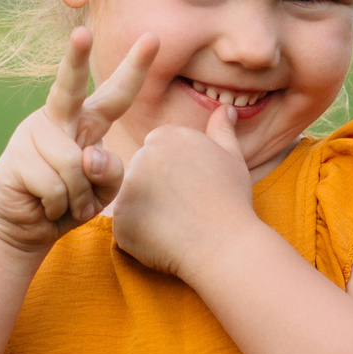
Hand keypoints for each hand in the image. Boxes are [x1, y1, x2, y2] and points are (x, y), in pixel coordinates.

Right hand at [0, 28, 155, 256]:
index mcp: (87, 121)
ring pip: (75, 165)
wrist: (22, 227)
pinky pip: (55, 186)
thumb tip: (87, 155)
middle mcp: (59, 118)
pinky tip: (44, 206)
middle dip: (75, 58)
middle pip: (69, 86)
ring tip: (63, 202)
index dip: (135, 68)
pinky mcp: (15, 157)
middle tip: (81, 32)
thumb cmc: (68, 202)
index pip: (116, 93)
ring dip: (77, 197)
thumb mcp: (103, 191)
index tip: (152, 38)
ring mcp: (33, 134)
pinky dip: (58, 206)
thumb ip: (110, 173)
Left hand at [109, 98, 260, 279]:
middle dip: (157, 191)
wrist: (225, 244)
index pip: (156, 151)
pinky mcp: (120, 219)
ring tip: (177, 225)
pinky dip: (141, 237)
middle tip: (185, 208)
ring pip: (132, 201)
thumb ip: (222, 130)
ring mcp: (127, 187)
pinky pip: (126, 228)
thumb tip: (227, 109)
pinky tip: (166, 240)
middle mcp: (142, 155)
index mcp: (166, 136)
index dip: (174, 174)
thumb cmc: (231, 200)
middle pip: (141, 175)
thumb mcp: (232, 158)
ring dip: (148, 214)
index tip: (191, 188)